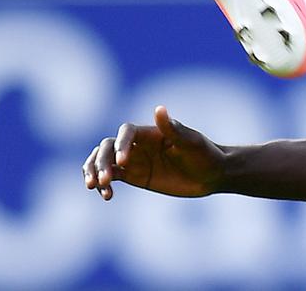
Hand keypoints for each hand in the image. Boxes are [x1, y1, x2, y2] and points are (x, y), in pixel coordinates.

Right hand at [83, 105, 224, 199]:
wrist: (212, 175)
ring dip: (93, 171)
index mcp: (151, 133)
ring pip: (103, 161)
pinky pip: (110, 178)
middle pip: (107, 146)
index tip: (123, 162)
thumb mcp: (191, 142)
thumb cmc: (205, 154)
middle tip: (103, 180)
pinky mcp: (133, 176)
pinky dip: (102, 185)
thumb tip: (159, 109)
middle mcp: (138, 145)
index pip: (126, 132)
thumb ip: (173, 129)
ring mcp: (134, 161)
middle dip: (100, 161)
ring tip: (94, 186)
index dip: (120, 144)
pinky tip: (106, 196)